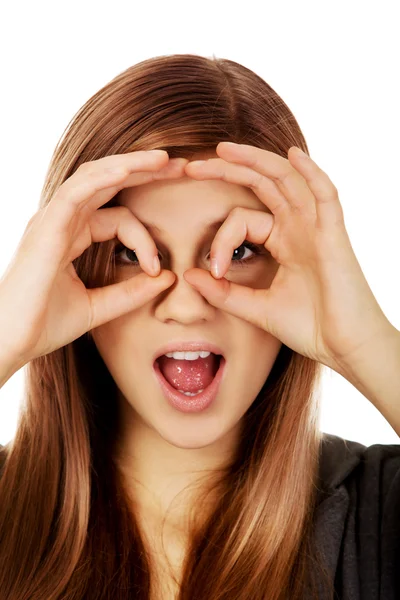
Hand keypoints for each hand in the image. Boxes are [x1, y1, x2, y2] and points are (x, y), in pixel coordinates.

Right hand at [0, 150, 185, 367]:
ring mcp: (52, 220)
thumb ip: (131, 293)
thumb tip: (168, 278)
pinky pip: (76, 192)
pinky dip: (103, 177)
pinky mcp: (46, 227)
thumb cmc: (43, 324)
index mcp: (71, 235)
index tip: (158, 268)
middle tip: (180, 165)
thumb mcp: (98, 307)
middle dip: (144, 172)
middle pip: (108, 182)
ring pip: (94, 177)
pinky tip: (130, 170)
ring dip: (131, 165)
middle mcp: (62, 221)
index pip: (117, 216)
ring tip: (164, 158)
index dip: (144, 237)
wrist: (9, 342)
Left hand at [183, 142, 389, 372]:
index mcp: (282, 241)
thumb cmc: (309, 328)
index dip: (220, 239)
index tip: (210, 271)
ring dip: (256, 161)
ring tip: (223, 149)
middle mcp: (298, 227)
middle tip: (192, 165)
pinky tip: (292, 154)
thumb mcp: (256, 308)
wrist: (344, 348)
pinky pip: (326, 195)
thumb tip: (188, 275)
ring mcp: (316, 228)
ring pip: (287, 180)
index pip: (242, 219)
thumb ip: (224, 292)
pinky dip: (312, 172)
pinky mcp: (334, 235)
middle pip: (262, 184)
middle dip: (227, 170)